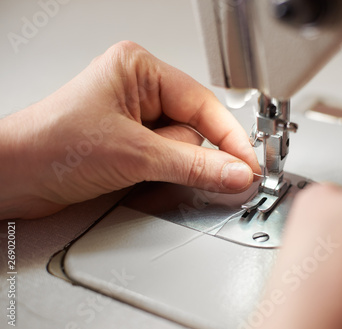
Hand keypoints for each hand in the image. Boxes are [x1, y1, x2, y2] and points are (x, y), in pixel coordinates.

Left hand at [0, 41, 259, 218]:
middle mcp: (139, 89)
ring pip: (181, 146)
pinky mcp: (131, 141)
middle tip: (176, 171)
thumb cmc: (52, 146)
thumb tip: (236, 171)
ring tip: (135, 170)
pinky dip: (163, 171)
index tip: (249, 164)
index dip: (229, 137)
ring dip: (170, 165)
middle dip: (187, 153)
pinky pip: (166, 157)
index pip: (203, 103)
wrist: (13, 177)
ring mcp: (135, 116)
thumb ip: (194, 165)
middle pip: (194, 126)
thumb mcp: (135, 155)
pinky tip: (138, 176)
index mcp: (140, 70)